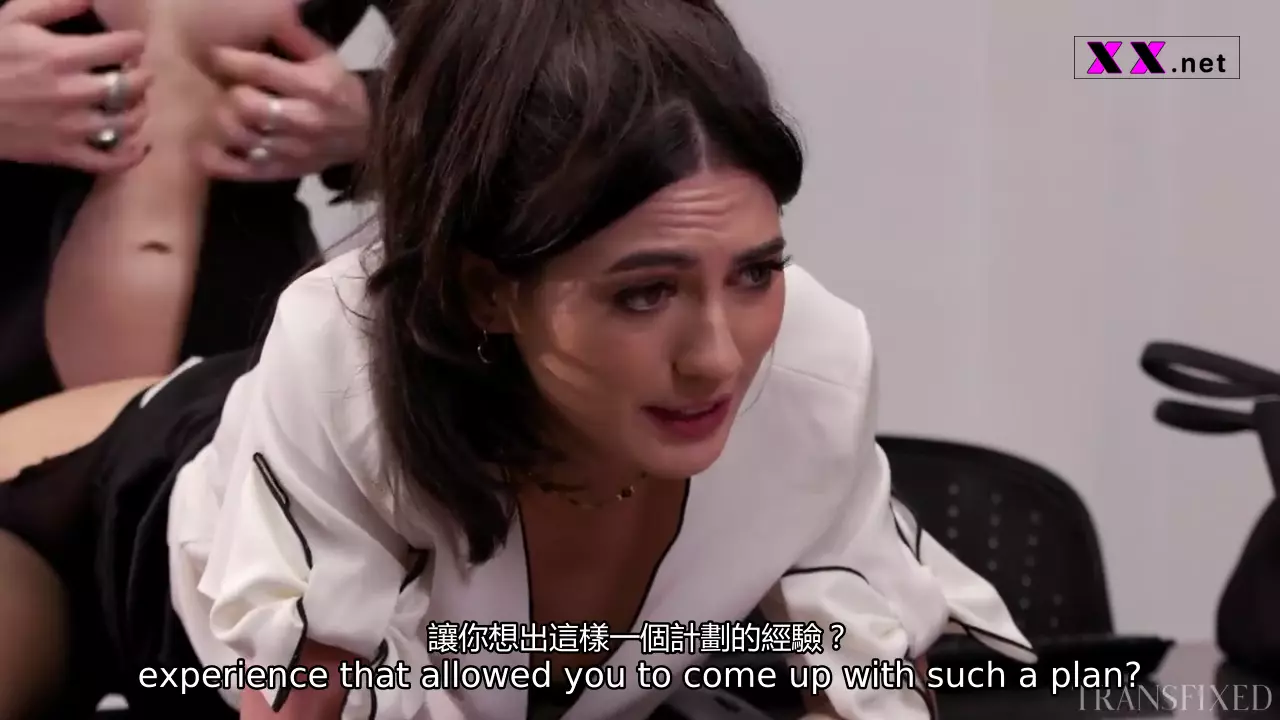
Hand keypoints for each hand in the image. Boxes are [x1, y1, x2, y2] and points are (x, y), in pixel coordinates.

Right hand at [0, 0, 150, 170]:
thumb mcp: (13, 17)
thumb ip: (56, 5)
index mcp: (62, 55)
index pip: (124, 47)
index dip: (134, 42)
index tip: (131, 43)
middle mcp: (74, 93)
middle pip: (134, 86)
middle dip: (141, 75)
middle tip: (135, 72)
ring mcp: (71, 127)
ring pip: (128, 123)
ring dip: (139, 110)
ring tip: (134, 102)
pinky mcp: (63, 153)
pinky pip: (110, 161)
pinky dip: (131, 154)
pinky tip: (137, 143)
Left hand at [200, 15, 369, 181]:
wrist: (370, 138)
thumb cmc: (340, 91)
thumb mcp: (328, 59)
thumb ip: (296, 38)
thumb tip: (272, 12)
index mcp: (316, 88)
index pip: (261, 69)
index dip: (230, 58)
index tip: (216, 54)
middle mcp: (306, 121)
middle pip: (247, 105)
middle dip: (232, 92)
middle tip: (229, 88)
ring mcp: (294, 151)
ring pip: (241, 136)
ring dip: (225, 122)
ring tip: (224, 113)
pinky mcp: (284, 172)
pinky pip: (243, 170)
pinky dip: (219, 161)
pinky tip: (206, 149)